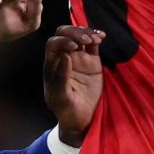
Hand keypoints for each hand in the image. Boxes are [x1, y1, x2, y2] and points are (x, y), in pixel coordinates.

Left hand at [42, 25, 105, 143]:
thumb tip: (64, 56)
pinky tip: (101, 37)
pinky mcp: (92, 61)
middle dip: (74, 32)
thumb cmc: (67, 112)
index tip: (74, 47)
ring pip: (78, 36)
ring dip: (86, 33)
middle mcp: (63, 58)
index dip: (62, 41)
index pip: (53, 44)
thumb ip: (61, 78)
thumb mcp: (62, 99)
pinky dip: (96, 37)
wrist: (83, 121)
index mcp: (52, 66)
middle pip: (64, 34)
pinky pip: (93, 44)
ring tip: (96, 39)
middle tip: (85, 41)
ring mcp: (78, 58)